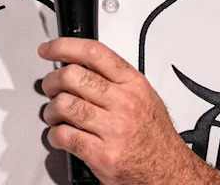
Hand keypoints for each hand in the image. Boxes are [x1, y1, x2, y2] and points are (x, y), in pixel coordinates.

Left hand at [38, 38, 219, 184]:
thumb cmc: (156, 137)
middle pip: (72, 76)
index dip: (64, 46)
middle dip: (52, 81)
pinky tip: (59, 135)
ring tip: (54, 115)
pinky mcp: (102, 154)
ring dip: (50, 110)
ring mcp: (113, 129)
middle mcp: (124, 103)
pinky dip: (54, 135)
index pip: (93, 53)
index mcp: (133, 84)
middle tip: (50, 87)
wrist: (170, 173)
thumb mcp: (144, 96)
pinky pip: (64, 135)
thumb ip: (115, 79)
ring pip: (64, 104)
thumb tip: (81, 64)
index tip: (48, 50)